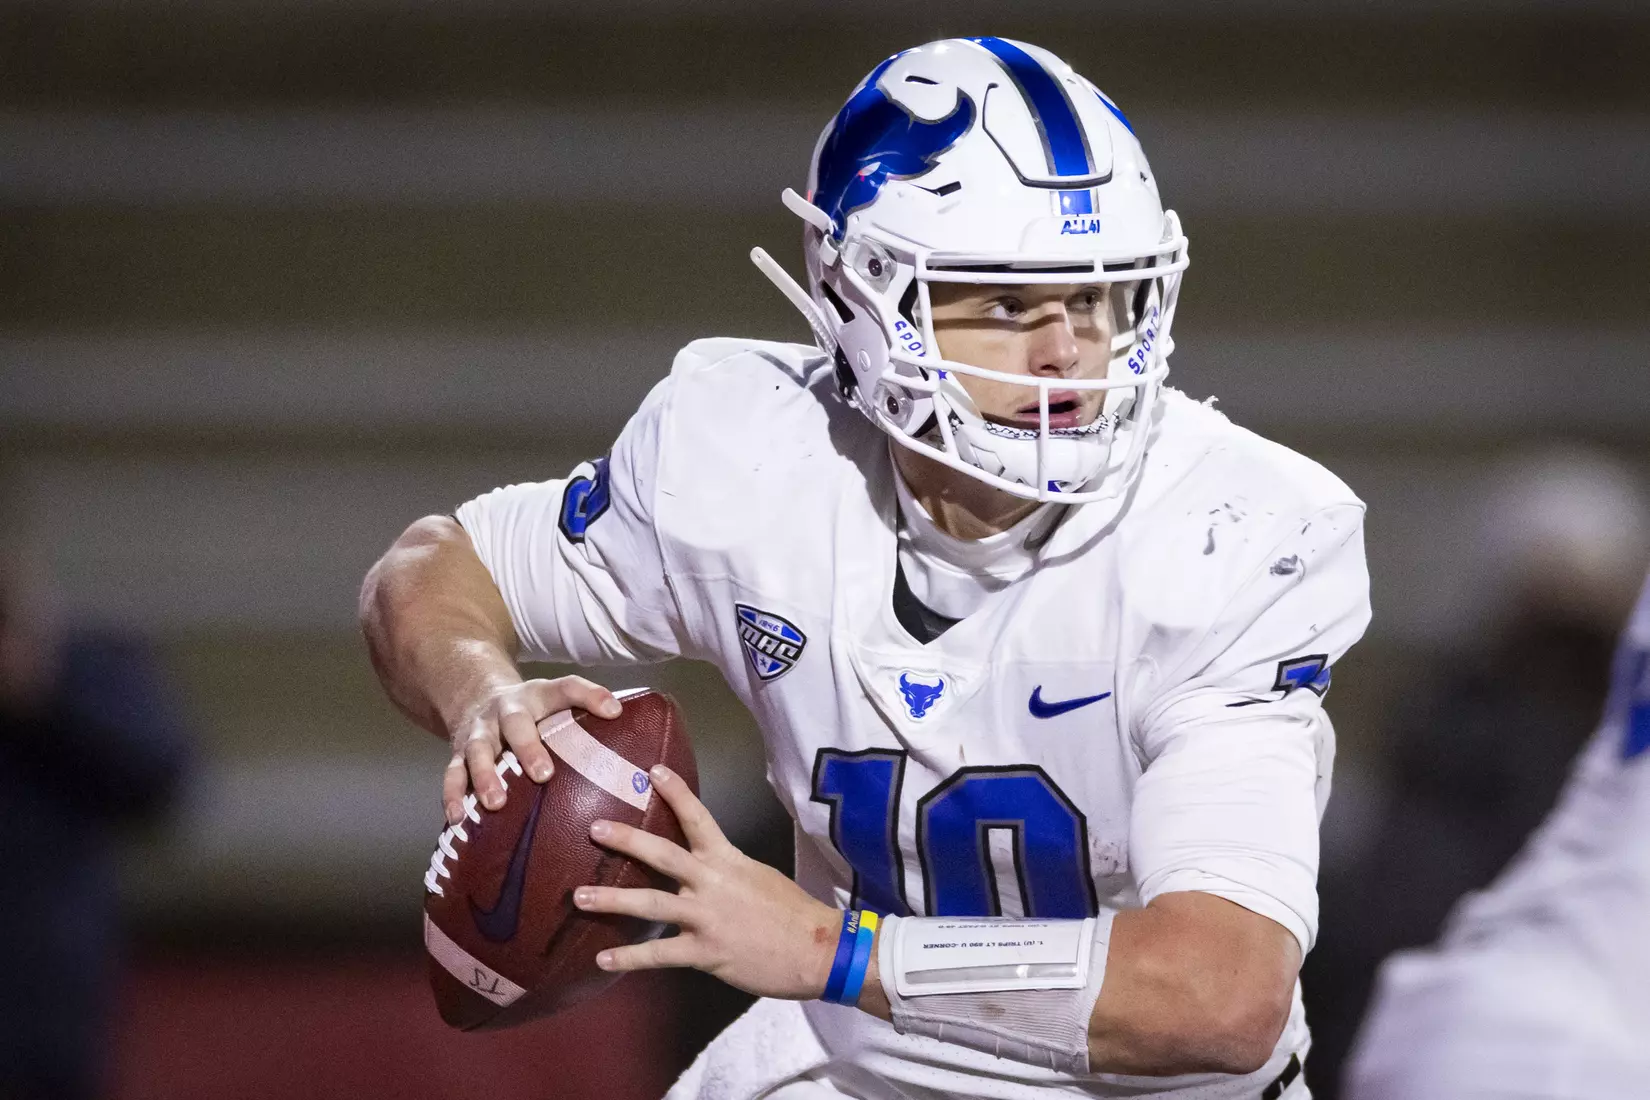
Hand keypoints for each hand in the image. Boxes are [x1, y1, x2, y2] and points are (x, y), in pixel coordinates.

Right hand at [442, 675, 620, 823]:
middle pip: (516, 723)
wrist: (475, 695)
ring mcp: (479, 731)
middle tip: (544, 775)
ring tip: (496, 803)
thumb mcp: (556, 704)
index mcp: (538, 696)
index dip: (591, 695)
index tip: (614, 711)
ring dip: (485, 776)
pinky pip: (452, 774)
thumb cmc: (531, 712)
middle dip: (528, 748)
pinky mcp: (457, 753)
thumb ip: (587, 718)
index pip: (567, 688)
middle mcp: (505, 710)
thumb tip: (632, 745)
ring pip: (477, 750)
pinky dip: (453, 795)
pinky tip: (459, 819)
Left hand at [575, 765, 841, 1000]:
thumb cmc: (794, 913)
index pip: (698, 817)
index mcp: (729, 859)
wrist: (820, 950)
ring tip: (578, 897)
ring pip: (650, 904)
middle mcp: (713, 883)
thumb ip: (727, 870)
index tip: (653, 770)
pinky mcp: (706, 953)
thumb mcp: (760, 877)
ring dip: (611, 900)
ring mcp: (707, 918)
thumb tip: (703, 866)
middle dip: (626, 840)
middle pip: (662, 854)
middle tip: (594, 828)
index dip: (675, 792)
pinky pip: (659, 954)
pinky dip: (629, 957)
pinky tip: (602, 959)